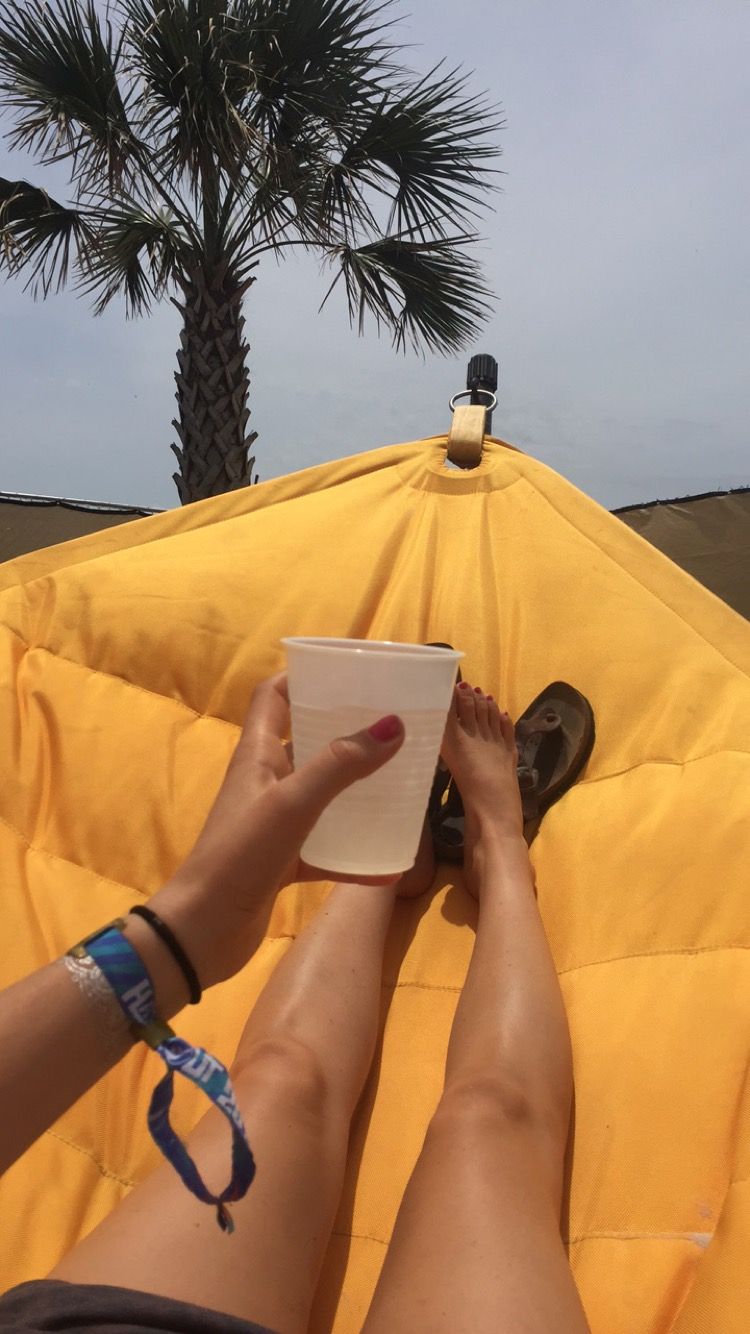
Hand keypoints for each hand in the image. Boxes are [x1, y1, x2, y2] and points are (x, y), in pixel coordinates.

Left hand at [150, 673, 404, 985]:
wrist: (203, 932)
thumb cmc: (240, 856)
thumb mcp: (292, 804)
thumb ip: (340, 765)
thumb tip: (393, 725)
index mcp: (256, 756)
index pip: (274, 697)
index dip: (305, 677)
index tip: (350, 672)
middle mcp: (265, 782)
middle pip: (306, 741)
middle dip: (347, 730)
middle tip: (395, 724)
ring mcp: (274, 823)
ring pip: (321, 794)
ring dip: (355, 788)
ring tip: (401, 780)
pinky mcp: (283, 860)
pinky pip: (326, 847)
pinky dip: (353, 851)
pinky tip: (389, 862)